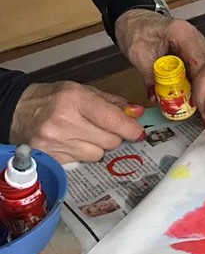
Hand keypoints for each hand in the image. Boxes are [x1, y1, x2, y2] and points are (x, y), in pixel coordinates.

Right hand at [9, 82, 144, 163]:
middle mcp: (64, 121)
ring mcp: (57, 142)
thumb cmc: (52, 99)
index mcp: (74, 99)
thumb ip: (112, 103)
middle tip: (103, 128)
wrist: (17, 111)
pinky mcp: (53, 158)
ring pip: (98, 154)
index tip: (137, 131)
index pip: (113, 120)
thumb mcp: (81, 91)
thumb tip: (137, 113)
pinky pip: (83, 161)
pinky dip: (82, 153)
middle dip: (113, 136)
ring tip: (82, 134)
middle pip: (110, 141)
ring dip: (97, 146)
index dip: (131, 128)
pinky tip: (72, 142)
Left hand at [114, 10, 204, 95]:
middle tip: (197, 108)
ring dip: (202, 86)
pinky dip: (197, 82)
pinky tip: (191, 94)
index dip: (199, 84)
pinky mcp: (196, 51)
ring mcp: (198, 43)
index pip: (198, 62)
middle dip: (204, 88)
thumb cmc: (135, 30)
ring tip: (195, 104)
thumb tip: (156, 97)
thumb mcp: (138, 54)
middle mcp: (195, 37)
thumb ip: (149, 76)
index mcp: (181, 33)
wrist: (133, 19)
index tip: (196, 103)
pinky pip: (202, 69)